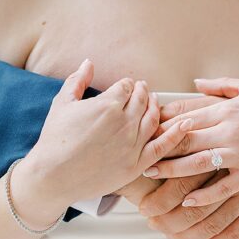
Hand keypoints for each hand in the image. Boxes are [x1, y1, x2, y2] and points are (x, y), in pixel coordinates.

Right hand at [16, 60, 192, 223]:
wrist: (52, 176)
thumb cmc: (54, 140)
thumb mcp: (61, 104)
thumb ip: (77, 80)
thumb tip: (89, 62)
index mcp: (107, 105)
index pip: (125, 87)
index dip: (125, 85)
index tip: (124, 87)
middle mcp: (123, 122)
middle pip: (141, 100)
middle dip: (142, 92)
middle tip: (142, 90)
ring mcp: (132, 145)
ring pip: (153, 119)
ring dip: (155, 107)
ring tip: (154, 102)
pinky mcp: (136, 164)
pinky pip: (162, 147)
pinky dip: (176, 134)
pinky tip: (186, 124)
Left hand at [143, 78, 238, 206]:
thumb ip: (222, 85)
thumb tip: (194, 83)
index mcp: (227, 110)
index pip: (186, 115)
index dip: (162, 122)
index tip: (143, 127)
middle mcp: (230, 131)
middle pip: (185, 139)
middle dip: (159, 146)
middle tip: (136, 152)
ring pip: (197, 162)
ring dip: (171, 169)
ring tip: (151, 172)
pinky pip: (222, 187)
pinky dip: (203, 195)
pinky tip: (186, 200)